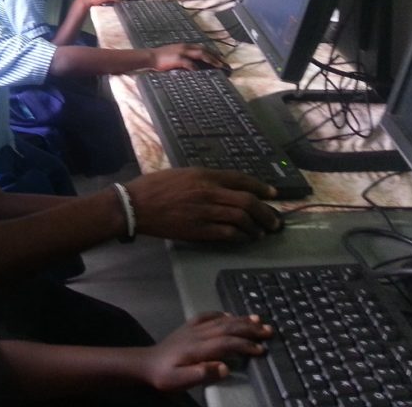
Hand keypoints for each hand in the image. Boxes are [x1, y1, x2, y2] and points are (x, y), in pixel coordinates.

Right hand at [126, 167, 281, 240]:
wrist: (136, 206)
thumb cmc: (154, 187)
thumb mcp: (181, 174)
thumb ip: (203, 179)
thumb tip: (223, 186)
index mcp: (203, 175)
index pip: (240, 179)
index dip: (261, 187)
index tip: (273, 194)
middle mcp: (208, 192)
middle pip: (247, 201)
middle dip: (266, 212)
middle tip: (275, 220)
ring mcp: (205, 212)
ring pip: (241, 218)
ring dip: (256, 226)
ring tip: (262, 232)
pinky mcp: (199, 230)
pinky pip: (228, 233)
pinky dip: (241, 236)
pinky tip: (245, 238)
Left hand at [138, 312, 270, 390]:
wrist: (144, 364)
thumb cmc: (164, 376)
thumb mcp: (181, 380)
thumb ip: (203, 374)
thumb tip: (225, 367)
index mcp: (198, 348)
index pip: (227, 343)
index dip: (245, 345)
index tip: (262, 349)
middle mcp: (198, 334)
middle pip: (228, 328)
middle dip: (249, 329)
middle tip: (269, 330)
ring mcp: (192, 328)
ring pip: (220, 320)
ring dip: (239, 319)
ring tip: (257, 319)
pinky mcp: (187, 327)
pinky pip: (206, 316)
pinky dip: (219, 314)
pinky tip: (228, 315)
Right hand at [149, 43, 225, 70]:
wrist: (150, 57)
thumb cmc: (161, 58)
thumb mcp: (174, 55)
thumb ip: (184, 58)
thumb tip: (194, 66)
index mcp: (185, 46)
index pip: (202, 48)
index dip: (212, 53)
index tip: (221, 58)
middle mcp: (186, 47)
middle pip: (204, 50)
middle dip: (215, 56)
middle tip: (224, 64)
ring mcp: (182, 52)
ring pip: (201, 54)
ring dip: (211, 60)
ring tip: (219, 66)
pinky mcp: (177, 58)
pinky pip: (190, 63)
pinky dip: (197, 68)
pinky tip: (202, 73)